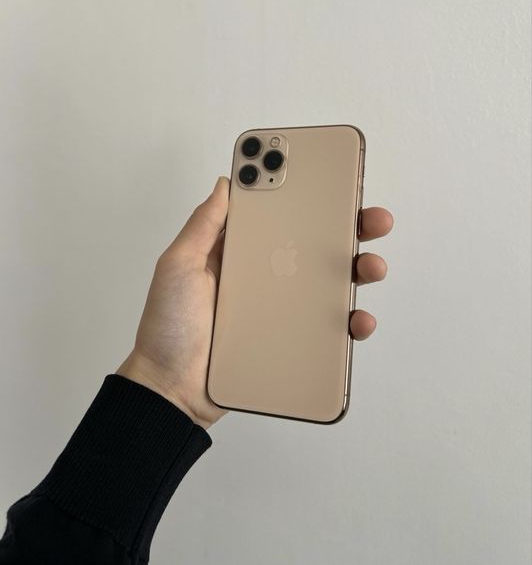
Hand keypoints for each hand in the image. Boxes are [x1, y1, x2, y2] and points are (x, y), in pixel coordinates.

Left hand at [117, 177, 392, 428]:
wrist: (171, 389)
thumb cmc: (168, 327)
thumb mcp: (178, 265)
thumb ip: (203, 225)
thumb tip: (227, 183)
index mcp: (241, 253)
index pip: (280, 217)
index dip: (306, 199)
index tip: (332, 181)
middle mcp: (266, 276)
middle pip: (316, 246)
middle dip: (349, 228)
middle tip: (372, 219)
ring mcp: (281, 309)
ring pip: (332, 284)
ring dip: (360, 270)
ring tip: (371, 265)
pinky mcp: (290, 340)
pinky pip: (330, 329)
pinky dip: (352, 322)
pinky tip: (358, 318)